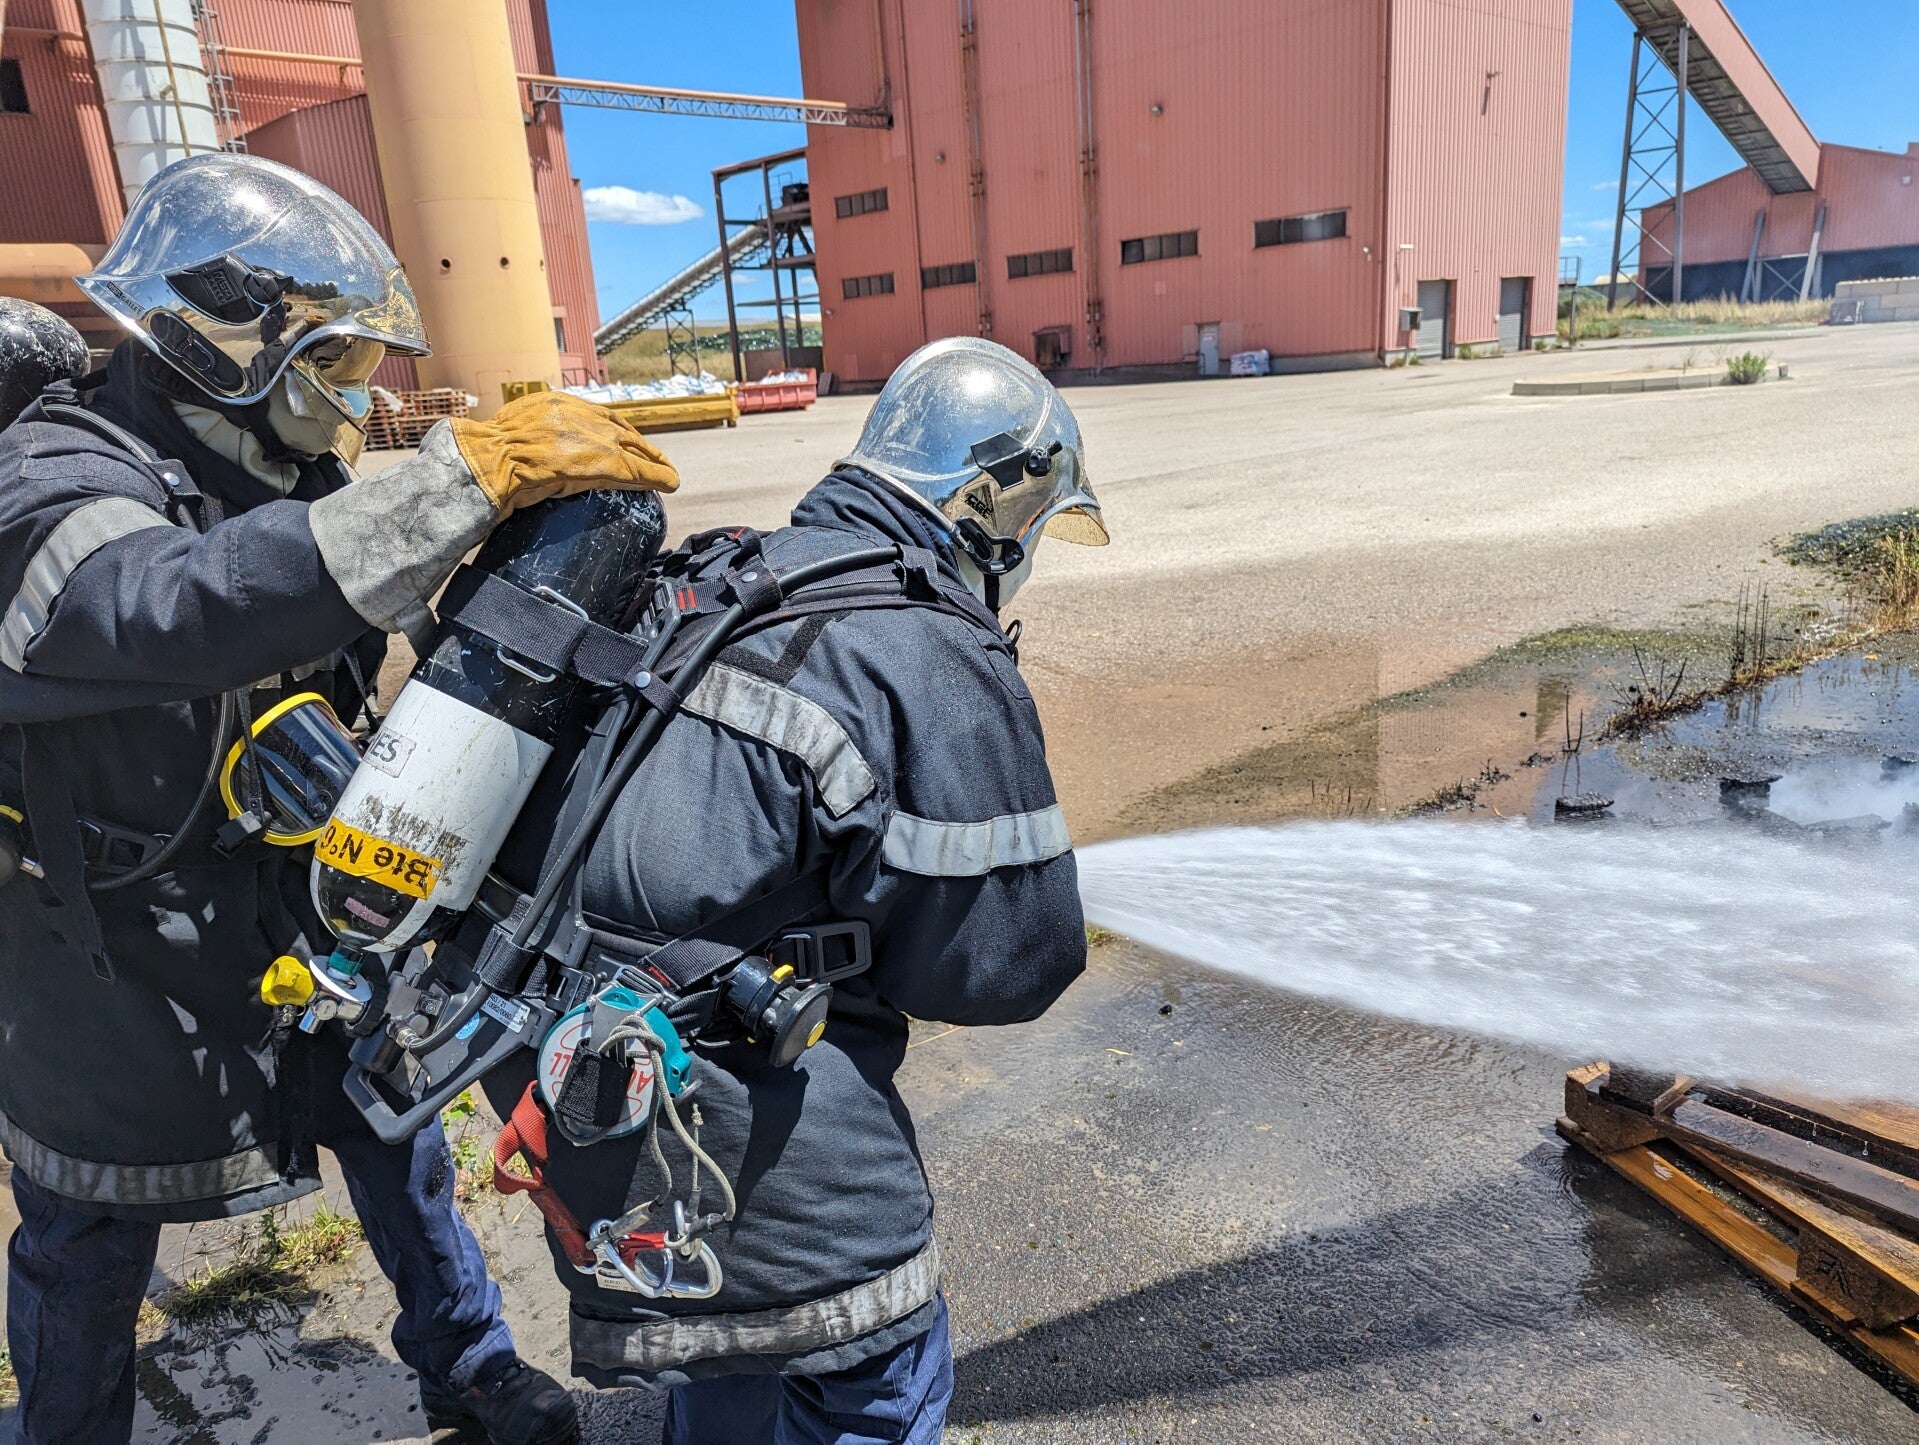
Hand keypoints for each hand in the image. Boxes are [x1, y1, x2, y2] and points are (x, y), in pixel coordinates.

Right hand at [448, 391, 679, 514]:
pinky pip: (633, 468)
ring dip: (653, 462)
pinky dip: (652, 476)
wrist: (485, 462)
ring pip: (632, 447)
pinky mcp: (599, 461)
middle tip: (658, 459)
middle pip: (620, 428)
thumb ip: (536, 433)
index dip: (615, 429)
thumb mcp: (516, 430)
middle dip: (641, 445)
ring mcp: (589, 436)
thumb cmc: (489, 456)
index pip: (596, 415)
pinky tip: (669, 483)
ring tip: (668, 474)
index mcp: (554, 403)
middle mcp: (576, 414)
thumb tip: (540, 449)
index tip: (627, 440)